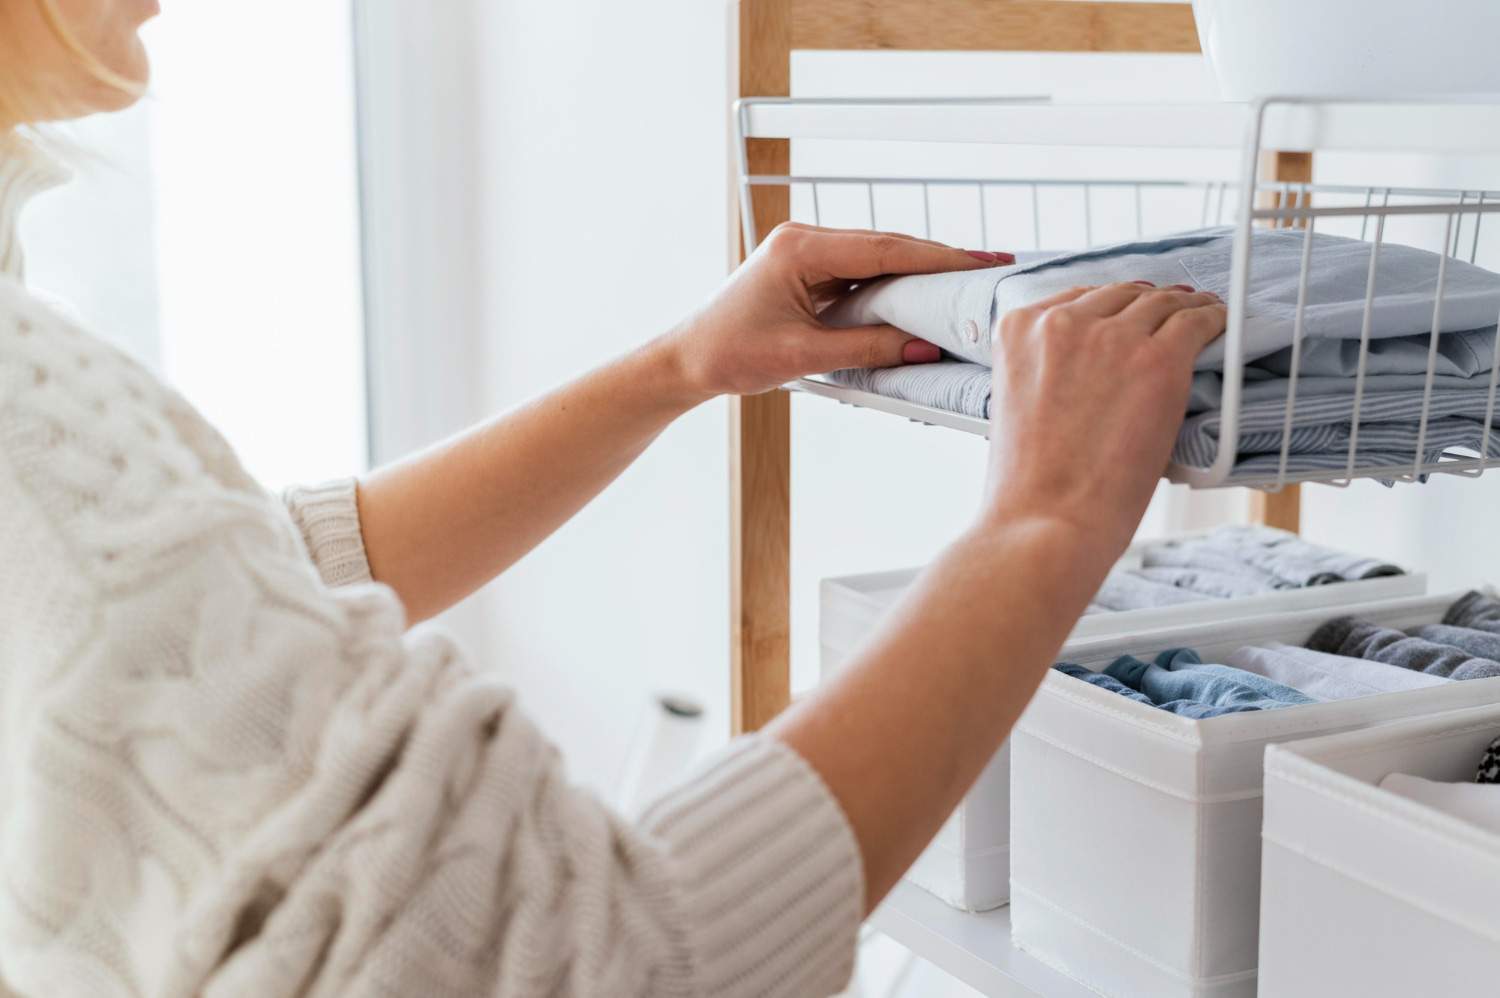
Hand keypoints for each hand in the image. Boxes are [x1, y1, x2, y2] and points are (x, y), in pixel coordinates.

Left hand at [659, 223, 1012, 398]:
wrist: (685, 360)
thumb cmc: (728, 354)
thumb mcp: (804, 356)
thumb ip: (867, 347)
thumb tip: (924, 345)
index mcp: (800, 249)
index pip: (884, 247)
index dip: (937, 257)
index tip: (980, 263)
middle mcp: (805, 240)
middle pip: (887, 246)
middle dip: (939, 259)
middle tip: (991, 269)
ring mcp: (806, 253)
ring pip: (878, 258)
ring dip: (920, 272)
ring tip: (969, 282)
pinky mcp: (808, 273)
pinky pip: (862, 273)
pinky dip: (895, 285)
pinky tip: (925, 295)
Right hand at [982, 282, 1225, 556]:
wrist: (1046, 521)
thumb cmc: (1029, 485)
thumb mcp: (1016, 405)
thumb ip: (1046, 370)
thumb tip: (1089, 369)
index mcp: (1018, 331)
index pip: (1073, 298)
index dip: (1106, 308)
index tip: (1123, 317)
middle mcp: (1062, 322)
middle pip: (1118, 295)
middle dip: (1143, 306)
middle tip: (1165, 317)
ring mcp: (1112, 338)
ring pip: (1160, 303)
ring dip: (1182, 306)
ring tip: (1200, 313)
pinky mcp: (1159, 359)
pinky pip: (1196, 321)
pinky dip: (1212, 320)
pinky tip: (1219, 324)